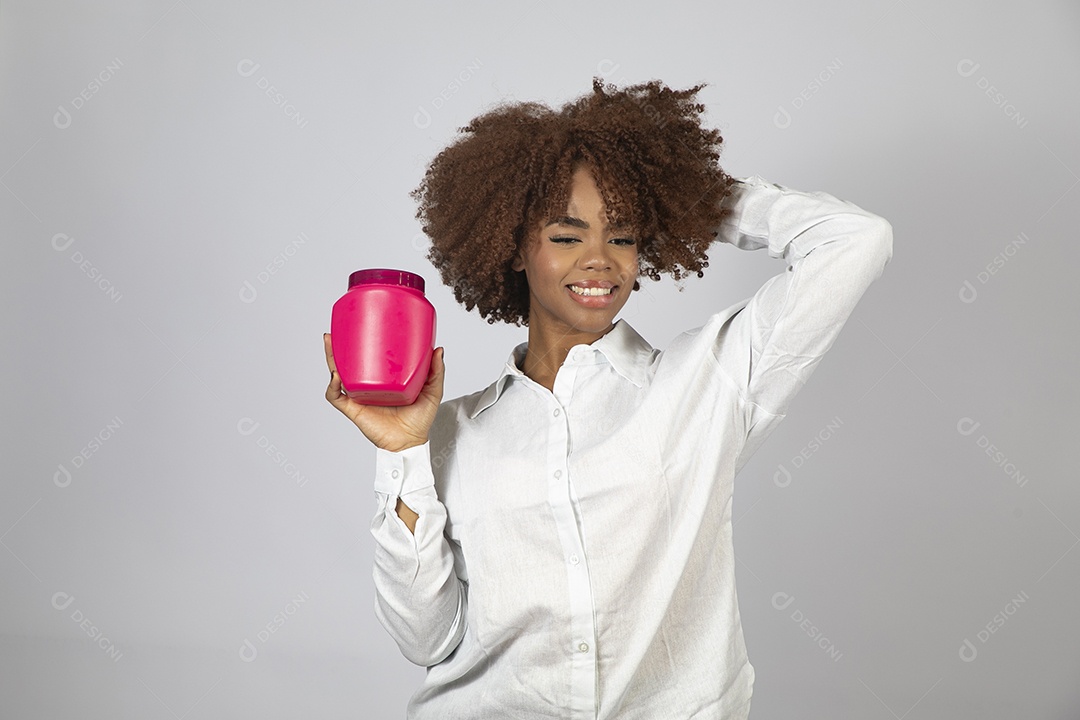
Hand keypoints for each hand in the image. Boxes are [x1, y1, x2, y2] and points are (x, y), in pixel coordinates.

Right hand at [323, 333, 444, 451]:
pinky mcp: (354, 409)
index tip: (361, 328)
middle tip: (335, 332)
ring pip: (337, 375)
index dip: (362, 344)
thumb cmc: (419, 420)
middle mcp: (368, 386)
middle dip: (338, 347)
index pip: (369, 358)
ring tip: (329, 342)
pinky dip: (333, 386)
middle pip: (348, 363)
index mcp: (383, 379)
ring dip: (330, 359)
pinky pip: (337, 397)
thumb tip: (438, 349)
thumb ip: (436, 372)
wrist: (410, 442)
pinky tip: (337, 375)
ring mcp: (359, 396)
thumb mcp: (432, 391)